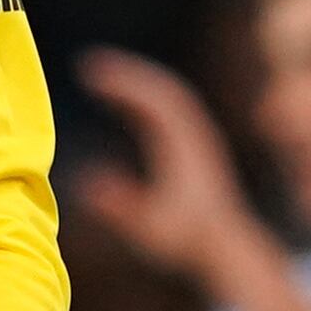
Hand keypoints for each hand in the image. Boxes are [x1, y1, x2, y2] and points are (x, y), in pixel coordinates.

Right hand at [74, 46, 272, 285]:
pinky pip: (166, 110)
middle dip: (125, 72)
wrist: (225, 247)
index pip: (153, 100)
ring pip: (164, 96)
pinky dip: (142, 98)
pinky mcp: (193, 146)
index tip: (90, 74)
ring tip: (97, 76)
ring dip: (134, 82)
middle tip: (87, 63)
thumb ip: (118, 205)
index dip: (122, 82)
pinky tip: (119, 100)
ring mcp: (195, 138)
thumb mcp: (147, 227)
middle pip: (160, 88)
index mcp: (183, 147)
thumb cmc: (186, 241)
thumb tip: (85, 182)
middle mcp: (193, 135)